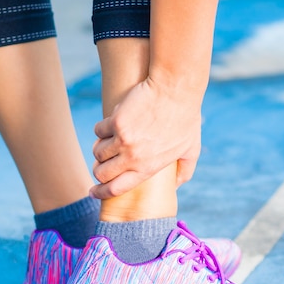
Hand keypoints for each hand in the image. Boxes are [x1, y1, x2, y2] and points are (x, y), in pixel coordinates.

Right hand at [90, 77, 201, 198]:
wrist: (175, 90)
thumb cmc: (185, 118)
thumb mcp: (191, 150)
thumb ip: (184, 171)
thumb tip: (175, 186)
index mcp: (147, 168)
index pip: (116, 189)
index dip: (101, 193)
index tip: (93, 192)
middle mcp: (132, 158)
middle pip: (101, 173)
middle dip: (99, 171)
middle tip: (101, 165)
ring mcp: (122, 140)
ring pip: (97, 152)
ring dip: (101, 148)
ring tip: (108, 143)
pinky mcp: (116, 122)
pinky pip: (98, 131)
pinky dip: (102, 128)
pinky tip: (110, 124)